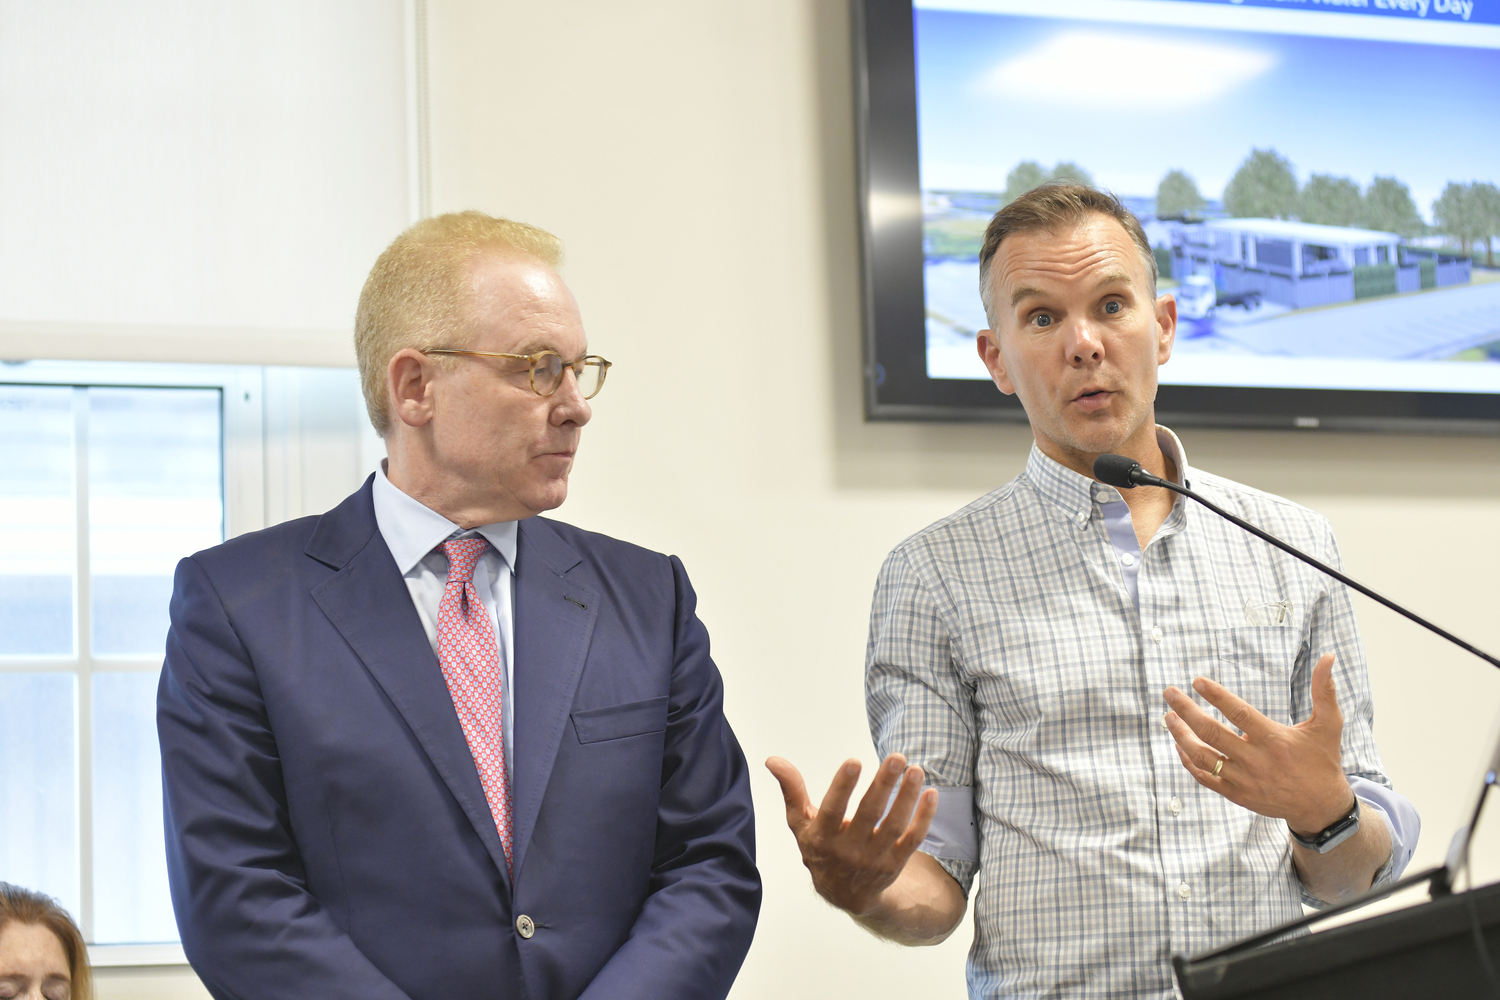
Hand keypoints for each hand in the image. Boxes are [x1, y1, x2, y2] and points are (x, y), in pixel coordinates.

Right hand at [765, 753, 937, 916]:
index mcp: (823, 837)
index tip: (854, 761)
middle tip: (897, 758)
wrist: (843, 894)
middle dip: (884, 784)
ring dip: (907, 798)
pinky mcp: (894, 863)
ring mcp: (874, 858)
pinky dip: (924, 818)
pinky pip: (912, 839)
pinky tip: (930, 794)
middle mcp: (849, 850)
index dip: (842, 786)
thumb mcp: (800, 823)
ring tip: (915, 771)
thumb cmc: (819, 849)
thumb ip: (791, 790)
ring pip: (894, 826)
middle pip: (869, 814)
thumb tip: (773, 760)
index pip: (833, 809)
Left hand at [1163, 653, 1352, 836]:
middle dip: (1186, 710)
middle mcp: (1255, 760)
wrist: (1321, 807)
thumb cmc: (1322, 760)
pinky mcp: (1237, 795)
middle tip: (1169, 692)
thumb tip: (1328, 658)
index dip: (1216, 695)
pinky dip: (1188, 761)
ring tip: (1169, 716)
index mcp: (1274, 739)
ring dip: (1181, 735)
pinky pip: (1205, 778)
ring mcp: (1244, 779)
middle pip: (1211, 732)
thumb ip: (1324, 690)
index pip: (1238, 713)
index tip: (1197, 681)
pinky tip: (1179, 745)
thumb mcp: (1329, 725)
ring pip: (1202, 757)